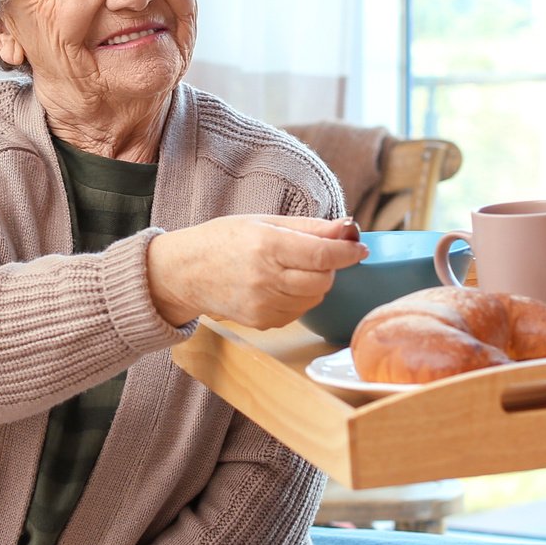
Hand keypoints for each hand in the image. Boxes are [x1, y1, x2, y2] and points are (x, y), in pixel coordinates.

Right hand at [146, 214, 366, 328]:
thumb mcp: (264, 222)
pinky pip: (299, 312)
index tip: (359, 248)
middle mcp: (265, 278)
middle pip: (323, 279)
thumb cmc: (223, 240)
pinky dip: (299, 298)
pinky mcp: (262, 322)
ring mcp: (263, 305)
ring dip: (315, 283)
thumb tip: (349, 227)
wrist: (185, 273)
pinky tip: (280, 286)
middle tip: (317, 254)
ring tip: (292, 269)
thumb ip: (309, 227)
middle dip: (330, 266)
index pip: (322, 253)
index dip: (347, 252)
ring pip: (315, 298)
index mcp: (266, 246)